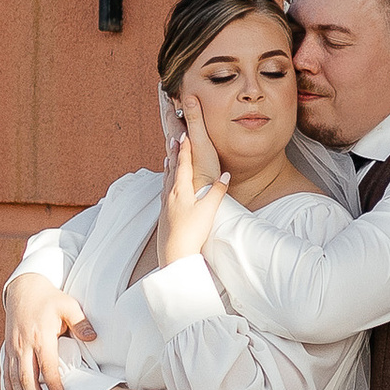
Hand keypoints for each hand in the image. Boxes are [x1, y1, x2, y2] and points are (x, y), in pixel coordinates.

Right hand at [5, 271, 94, 389]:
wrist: (23, 289)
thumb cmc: (50, 298)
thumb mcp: (68, 305)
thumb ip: (81, 322)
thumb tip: (94, 338)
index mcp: (40, 336)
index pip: (46, 366)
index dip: (53, 384)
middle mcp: (23, 345)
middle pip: (26, 378)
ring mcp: (13, 348)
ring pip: (14, 379)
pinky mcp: (7, 350)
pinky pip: (6, 374)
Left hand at [157, 92, 227, 269]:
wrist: (174, 254)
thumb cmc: (192, 232)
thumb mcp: (209, 210)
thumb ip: (217, 191)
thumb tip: (225, 175)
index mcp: (181, 190)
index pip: (184, 164)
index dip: (185, 149)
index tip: (185, 135)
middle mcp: (170, 194)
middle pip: (173, 169)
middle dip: (175, 153)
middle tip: (174, 138)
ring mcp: (165, 205)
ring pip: (166, 180)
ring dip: (168, 166)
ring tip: (167, 157)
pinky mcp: (164, 215)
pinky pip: (164, 192)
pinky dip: (165, 182)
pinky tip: (166, 186)